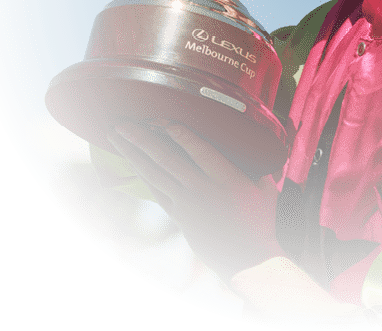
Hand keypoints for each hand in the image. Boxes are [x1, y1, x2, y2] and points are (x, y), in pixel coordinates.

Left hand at [106, 122, 283, 279]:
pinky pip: (156, 190)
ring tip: (116, 135)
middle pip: (167, 160)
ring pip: (154, 174)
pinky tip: (131, 159)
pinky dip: (142, 172)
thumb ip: (254, 162)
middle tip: (122, 122)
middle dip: (142, 139)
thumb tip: (251, 136)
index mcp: (227, 180)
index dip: (180, 135)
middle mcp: (202, 190)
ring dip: (133, 153)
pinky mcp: (178, 216)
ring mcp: (186, 204)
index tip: (164, 120)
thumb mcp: (265, 186)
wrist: (247, 262)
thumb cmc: (260, 219)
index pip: (199, 151)